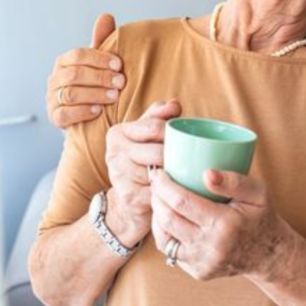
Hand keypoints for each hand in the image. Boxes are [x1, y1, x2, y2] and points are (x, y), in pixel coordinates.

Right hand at [47, 13, 124, 127]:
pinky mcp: (54, 117)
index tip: (119, 64)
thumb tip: (106, 16)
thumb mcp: (97, 62)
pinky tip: (98, 111)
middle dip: (100, 77)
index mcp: (64, 61)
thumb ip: (101, 40)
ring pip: (70, 94)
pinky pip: (64, 114)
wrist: (85, 115)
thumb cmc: (93, 83)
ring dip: (95, 94)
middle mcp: (55, 78)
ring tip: (114, 96)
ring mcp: (52, 98)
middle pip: (74, 74)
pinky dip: (82, 111)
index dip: (99, 58)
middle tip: (121, 82)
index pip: (78, 55)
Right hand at [104, 100, 181, 243]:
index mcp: (117, 133)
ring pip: (159, 173)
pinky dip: (171, 192)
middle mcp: (113, 154)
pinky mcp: (128, 198)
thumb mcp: (147, 135)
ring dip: (176, 176)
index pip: (153, 127)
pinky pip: (159, 192)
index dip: (174, 134)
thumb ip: (159, 115)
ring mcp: (118, 177)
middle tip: (191, 161)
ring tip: (186, 175)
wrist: (128, 201)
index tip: (186, 140)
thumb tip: (175, 104)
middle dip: (177, 157)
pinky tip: (178, 191)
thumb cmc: (143, 160)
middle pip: (158, 152)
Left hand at [150, 168, 286, 281]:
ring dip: (157, 215)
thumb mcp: (258, 193)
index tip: (160, 173)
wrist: (268, 254)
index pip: (182, 202)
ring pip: (164, 237)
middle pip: (168, 219)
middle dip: (157, 197)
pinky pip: (170, 251)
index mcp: (225, 224)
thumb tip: (206, 172)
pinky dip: (164, 232)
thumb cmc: (261, 217)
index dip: (165, 186)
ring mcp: (203, 262)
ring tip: (160, 198)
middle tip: (157, 182)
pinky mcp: (198, 271)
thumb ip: (234, 181)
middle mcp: (211, 246)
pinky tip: (168, 218)